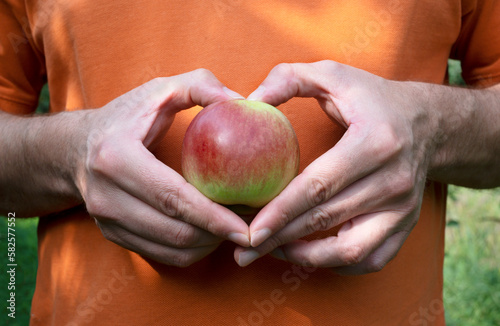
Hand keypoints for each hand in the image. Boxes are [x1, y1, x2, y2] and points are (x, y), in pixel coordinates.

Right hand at [76, 69, 249, 266]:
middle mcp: (106, 196)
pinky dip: (192, 251)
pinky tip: (211, 234)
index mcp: (116, 158)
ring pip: (171, 249)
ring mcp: (106, 221)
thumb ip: (199, 85)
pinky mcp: (113, 236)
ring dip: (210, 245)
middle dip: (219, 235)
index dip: (213, 217)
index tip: (247, 228)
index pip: (172, 197)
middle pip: (175, 230)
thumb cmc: (126, 118)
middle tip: (251, 228)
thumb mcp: (158, 90)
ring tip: (236, 229)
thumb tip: (241, 102)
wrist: (75, 149)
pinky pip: (162, 256)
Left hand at [235, 61, 438, 273]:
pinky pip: (370, 259)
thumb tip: (249, 102)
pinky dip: (336, 264)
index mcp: (375, 142)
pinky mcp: (406, 224)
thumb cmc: (372, 99)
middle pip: (326, 219)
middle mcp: (394, 180)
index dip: (282, 211)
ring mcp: (403, 208)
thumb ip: (288, 78)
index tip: (251, 230)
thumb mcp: (333, 75)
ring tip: (270, 253)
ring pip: (350, 250)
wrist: (426, 122)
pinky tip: (307, 254)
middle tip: (244, 250)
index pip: (319, 186)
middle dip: (280, 239)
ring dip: (305, 257)